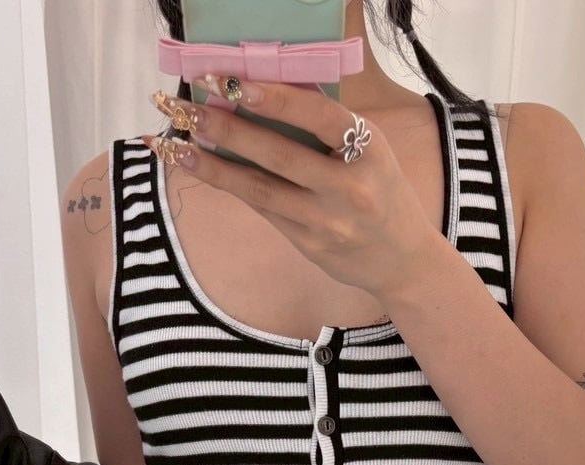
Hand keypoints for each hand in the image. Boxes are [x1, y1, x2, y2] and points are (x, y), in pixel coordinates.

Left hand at [148, 77, 434, 300]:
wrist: (403, 260)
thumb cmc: (382, 192)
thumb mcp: (371, 151)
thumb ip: (329, 126)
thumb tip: (268, 90)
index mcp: (369, 151)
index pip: (320, 118)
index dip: (277, 101)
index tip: (239, 85)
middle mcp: (349, 188)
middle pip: (281, 157)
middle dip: (232, 131)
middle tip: (193, 110)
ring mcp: (327, 222)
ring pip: (263, 190)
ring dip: (217, 167)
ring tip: (181, 146)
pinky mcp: (309, 245)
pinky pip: (265, 210)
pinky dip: (233, 187)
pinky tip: (205, 169)